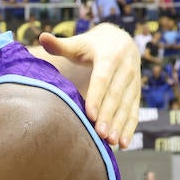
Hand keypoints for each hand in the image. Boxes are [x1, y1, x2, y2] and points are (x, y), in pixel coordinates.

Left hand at [38, 25, 140, 147]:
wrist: (120, 40)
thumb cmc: (91, 45)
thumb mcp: (78, 43)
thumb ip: (60, 44)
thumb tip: (42, 36)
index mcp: (110, 55)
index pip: (103, 78)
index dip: (97, 96)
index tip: (90, 114)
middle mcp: (126, 68)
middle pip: (116, 95)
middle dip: (108, 115)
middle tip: (100, 134)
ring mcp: (134, 81)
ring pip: (127, 105)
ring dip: (120, 124)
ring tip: (111, 142)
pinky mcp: (137, 92)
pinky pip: (134, 111)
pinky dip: (129, 128)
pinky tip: (122, 144)